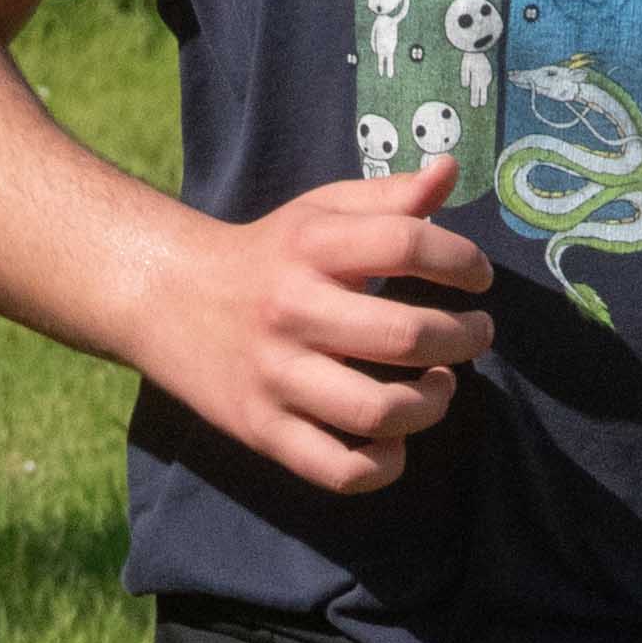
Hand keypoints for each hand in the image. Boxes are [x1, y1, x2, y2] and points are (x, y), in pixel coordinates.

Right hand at [132, 162, 495, 497]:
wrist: (164, 298)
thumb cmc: (266, 255)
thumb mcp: (318, 213)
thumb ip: (388, 197)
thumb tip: (449, 172)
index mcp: (310, 247)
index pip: (407, 244)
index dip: (461, 261)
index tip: (478, 279)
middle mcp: (292, 310)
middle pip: (405, 335)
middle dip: (464, 339)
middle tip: (475, 335)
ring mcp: (276, 377)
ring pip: (379, 412)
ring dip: (433, 404)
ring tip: (441, 385)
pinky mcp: (263, 430)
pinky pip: (339, 470)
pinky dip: (384, 465)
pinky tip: (397, 439)